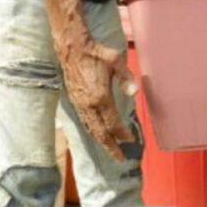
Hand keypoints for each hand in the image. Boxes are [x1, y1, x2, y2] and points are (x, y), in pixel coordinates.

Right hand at [60, 33, 138, 160]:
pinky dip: (93, 131)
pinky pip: (85, 122)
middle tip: (120, 158)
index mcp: (100, 97)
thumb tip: (134, 93)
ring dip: (101, 141)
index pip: (113, 122)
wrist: (72, 48)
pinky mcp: (74, 101)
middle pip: (100, 132)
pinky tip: (98, 133)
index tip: (130, 139)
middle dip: (111, 147)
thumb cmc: (96, 53)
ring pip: (91, 129)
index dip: (122, 133)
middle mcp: (88, 104)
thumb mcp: (116, 61)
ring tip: (111, 150)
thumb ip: (126, 77)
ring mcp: (80, 104)